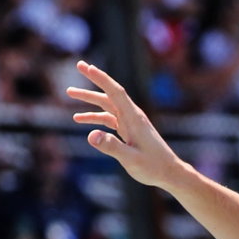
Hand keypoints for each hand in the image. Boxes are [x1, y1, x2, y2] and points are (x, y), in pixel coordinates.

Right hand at [66, 61, 188, 191]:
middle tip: (79, 65)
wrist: (169, 173)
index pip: (116, 92)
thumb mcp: (130, 159)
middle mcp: (132, 116)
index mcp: (134, 119)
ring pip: (107, 105)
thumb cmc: (153, 167)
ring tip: (69, 93)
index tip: (87, 67)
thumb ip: (111, 147)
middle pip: (109, 93)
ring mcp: (130, 123)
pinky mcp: (129, 131)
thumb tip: (90, 135)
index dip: (101, 78)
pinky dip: (95, 117)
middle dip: (94, 80)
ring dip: (89, 99)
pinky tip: (80, 119)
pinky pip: (109, 118)